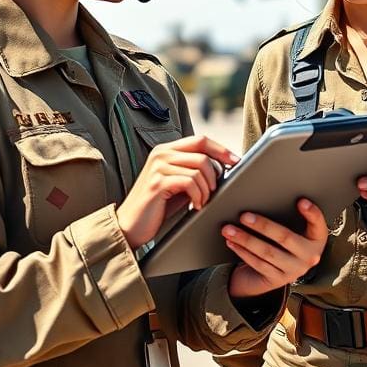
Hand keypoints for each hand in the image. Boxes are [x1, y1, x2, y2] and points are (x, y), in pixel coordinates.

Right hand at [117, 135, 238, 249]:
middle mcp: (161, 153)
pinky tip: (196, 206)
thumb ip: (195, 170)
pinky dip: (199, 195)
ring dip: (207, 188)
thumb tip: (225, 165)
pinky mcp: (157, 183)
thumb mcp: (180, 183)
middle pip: (203, 151)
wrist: (131, 226)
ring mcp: (158, 167)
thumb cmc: (159, 206)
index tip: (235, 161)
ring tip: (203, 201)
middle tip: (216, 189)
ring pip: (199, 168)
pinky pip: (190, 182)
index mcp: (167, 149)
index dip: (221, 149)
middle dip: (217, 171)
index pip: (201, 140)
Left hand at [224, 199, 328, 297]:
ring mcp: (293, 270)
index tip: (301, 201)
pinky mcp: (278, 280)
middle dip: (263, 226)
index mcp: (317, 240)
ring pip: (267, 253)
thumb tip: (275, 196)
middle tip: (244, 216)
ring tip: (229, 229)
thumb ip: (294, 216)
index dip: (312, 213)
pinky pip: (257, 264)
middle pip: (285, 238)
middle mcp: (309, 257)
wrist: (284, 271)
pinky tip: (233, 242)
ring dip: (245, 240)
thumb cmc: (290, 242)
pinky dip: (243, 252)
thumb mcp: (299, 230)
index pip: (318, 224)